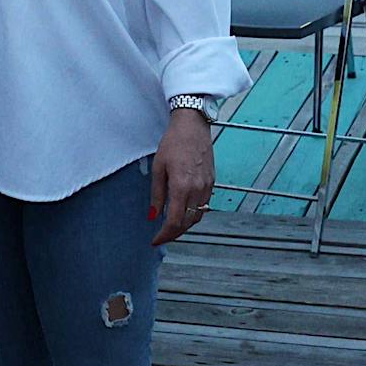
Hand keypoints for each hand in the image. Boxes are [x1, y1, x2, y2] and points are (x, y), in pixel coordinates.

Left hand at [150, 107, 215, 245]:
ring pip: (197, 217)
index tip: (155, 240)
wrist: (193, 125)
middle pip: (187, 223)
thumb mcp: (158, 167)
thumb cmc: (173, 142)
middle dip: (174, 234)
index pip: (175, 221)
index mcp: (182, 187)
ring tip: (171, 227)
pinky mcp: (212, 182)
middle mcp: (197, 190)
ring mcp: (207, 187)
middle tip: (161, 237)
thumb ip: (157, 193)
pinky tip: (184, 212)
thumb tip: (153, 215)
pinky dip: (194, 214)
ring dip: (185, 226)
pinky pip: (204, 206)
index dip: (164, 235)